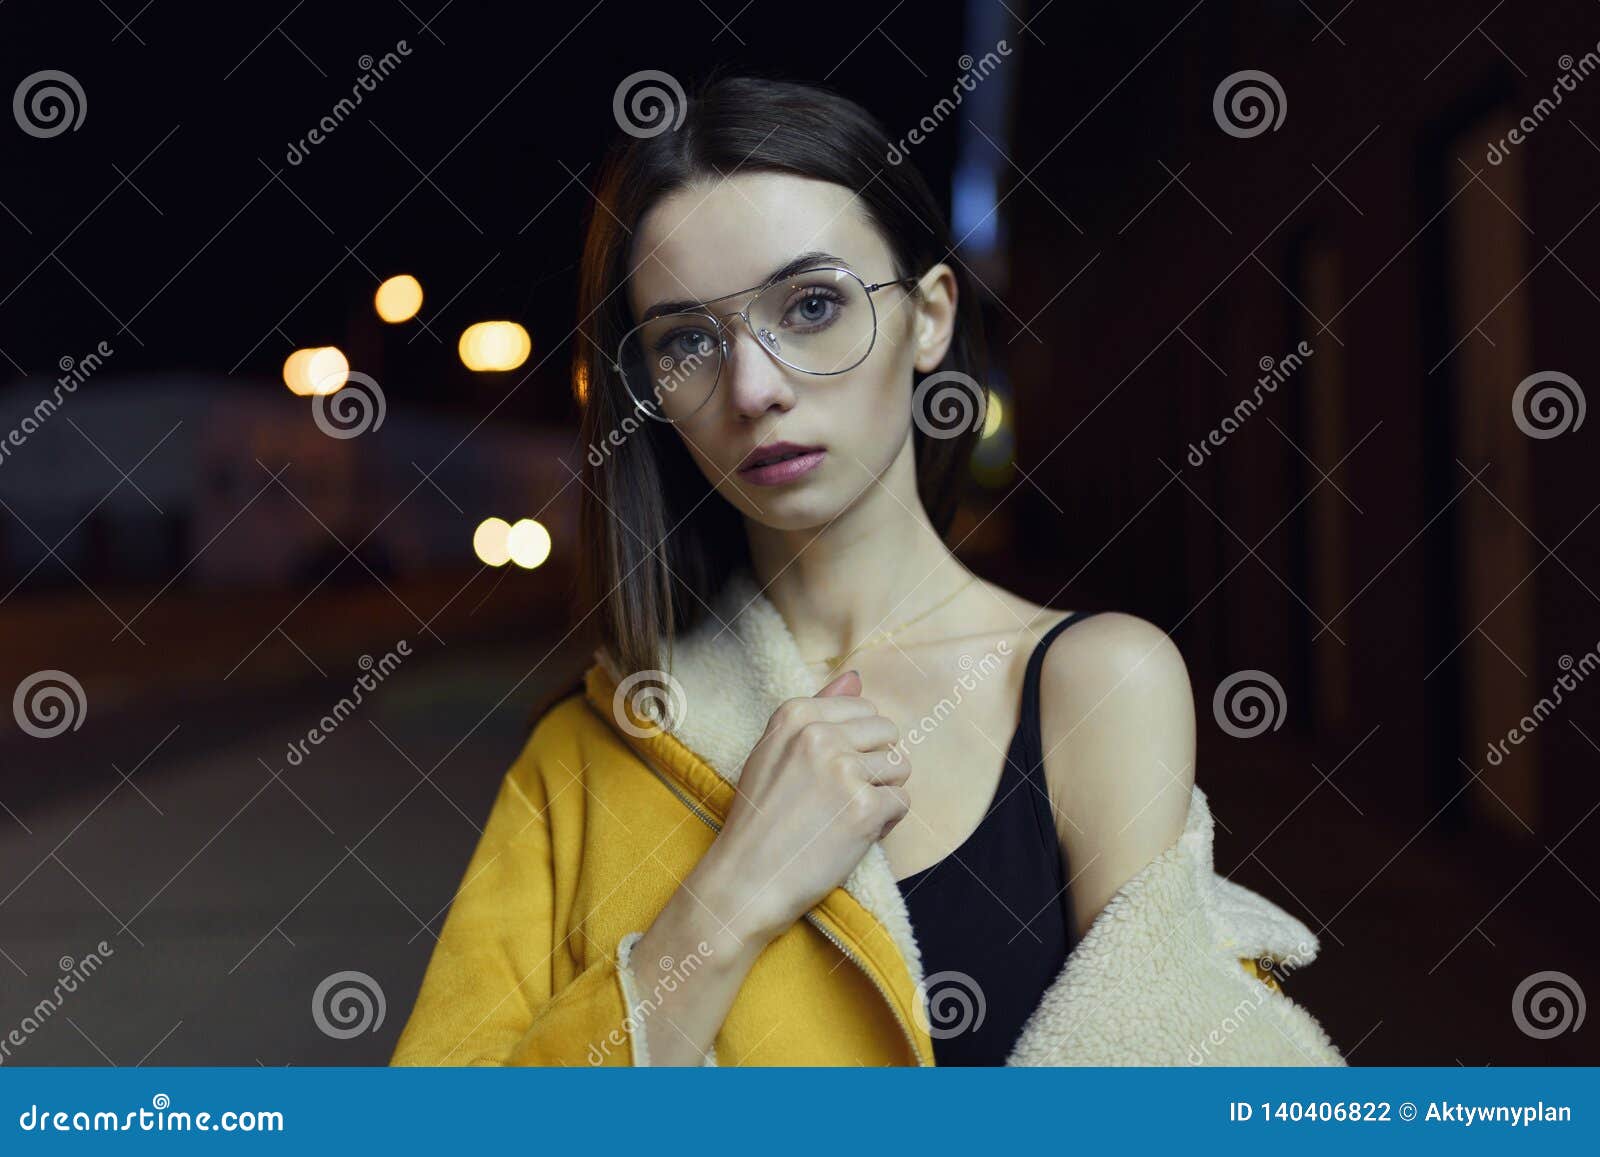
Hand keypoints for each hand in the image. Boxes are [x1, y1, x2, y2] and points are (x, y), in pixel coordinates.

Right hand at [700, 670, 910, 944]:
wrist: (746, 881)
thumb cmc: (760, 819)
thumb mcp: (774, 751)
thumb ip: (818, 709)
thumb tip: (856, 676)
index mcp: (795, 715)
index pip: (864, 710)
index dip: (856, 746)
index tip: (826, 774)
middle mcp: (819, 735)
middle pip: (888, 734)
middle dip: (875, 766)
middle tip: (839, 798)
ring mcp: (843, 770)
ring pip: (900, 768)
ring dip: (882, 794)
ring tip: (844, 816)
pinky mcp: (864, 809)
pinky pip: (901, 803)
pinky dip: (884, 824)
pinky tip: (851, 836)